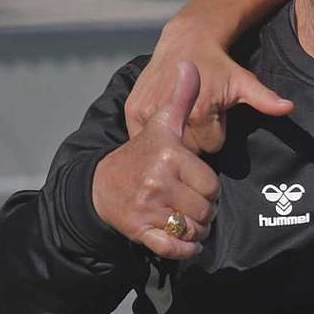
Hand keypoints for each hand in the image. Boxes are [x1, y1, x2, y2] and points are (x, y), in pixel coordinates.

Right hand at [93, 61, 220, 261]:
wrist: (103, 183)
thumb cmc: (142, 153)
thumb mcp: (161, 123)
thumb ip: (181, 96)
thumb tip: (189, 64)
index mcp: (169, 156)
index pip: (211, 185)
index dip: (208, 188)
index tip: (197, 184)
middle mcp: (158, 181)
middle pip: (205, 210)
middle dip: (204, 211)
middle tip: (193, 204)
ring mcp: (148, 207)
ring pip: (192, 229)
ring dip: (197, 230)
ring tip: (189, 220)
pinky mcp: (139, 230)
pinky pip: (173, 248)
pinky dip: (185, 249)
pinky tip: (187, 242)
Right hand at [125, 19, 292, 155]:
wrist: (186, 39)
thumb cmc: (218, 64)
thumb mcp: (243, 81)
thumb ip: (264, 98)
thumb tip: (288, 107)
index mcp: (199, 112)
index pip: (211, 149)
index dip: (214, 134)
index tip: (212, 116)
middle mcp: (171, 114)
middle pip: (189, 150)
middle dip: (195, 138)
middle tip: (196, 116)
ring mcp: (148, 112)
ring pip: (167, 145)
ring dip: (174, 136)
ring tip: (180, 116)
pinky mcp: (133, 110)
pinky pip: (144, 138)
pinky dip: (153, 133)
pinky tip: (162, 119)